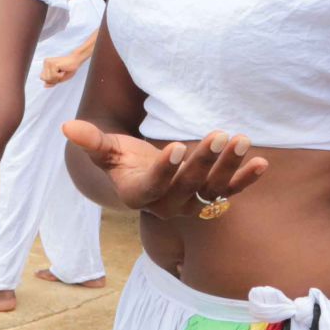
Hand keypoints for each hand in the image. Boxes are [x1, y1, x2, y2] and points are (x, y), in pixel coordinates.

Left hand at [40, 54, 79, 85]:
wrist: (76, 60)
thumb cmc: (69, 69)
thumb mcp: (59, 78)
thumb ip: (51, 82)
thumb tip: (45, 85)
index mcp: (46, 65)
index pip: (43, 78)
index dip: (51, 80)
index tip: (58, 74)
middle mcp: (46, 62)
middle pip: (45, 79)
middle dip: (54, 79)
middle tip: (61, 73)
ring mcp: (49, 62)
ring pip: (49, 78)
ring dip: (58, 78)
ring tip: (62, 71)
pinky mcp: (53, 64)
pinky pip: (54, 76)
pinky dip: (60, 76)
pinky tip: (64, 70)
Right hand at [63, 121, 267, 219]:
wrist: (143, 179)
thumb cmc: (123, 161)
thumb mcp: (107, 151)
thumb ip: (92, 141)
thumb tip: (67, 125)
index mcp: (140, 195)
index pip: (153, 185)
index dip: (164, 168)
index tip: (176, 145)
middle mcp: (168, 204)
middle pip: (188, 184)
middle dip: (204, 160)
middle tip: (218, 134)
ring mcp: (192, 203)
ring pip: (212, 187)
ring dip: (229, 166)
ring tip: (242, 139)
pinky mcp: (210, 197)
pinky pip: (230, 192)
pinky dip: (246, 179)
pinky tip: (262, 163)